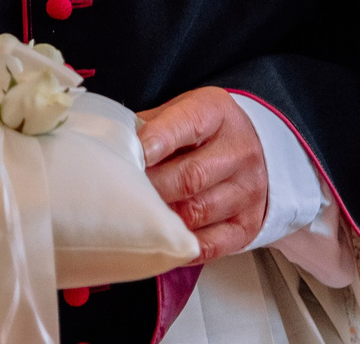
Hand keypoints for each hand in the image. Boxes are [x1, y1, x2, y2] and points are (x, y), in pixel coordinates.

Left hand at [135, 87, 268, 260]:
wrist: (249, 148)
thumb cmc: (200, 131)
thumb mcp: (177, 113)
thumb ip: (147, 127)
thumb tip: (110, 146)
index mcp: (216, 113)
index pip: (189, 124)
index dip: (158, 140)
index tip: (133, 154)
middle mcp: (239, 150)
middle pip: (192, 176)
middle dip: (152, 187)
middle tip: (122, 193)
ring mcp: (248, 189)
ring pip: (199, 212)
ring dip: (164, 218)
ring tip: (136, 217)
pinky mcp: (247, 224)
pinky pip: (213, 244)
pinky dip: (183, 246)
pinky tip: (162, 241)